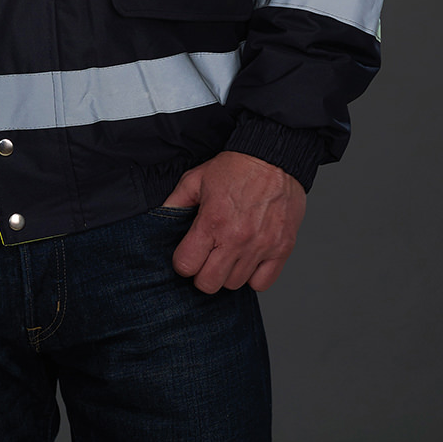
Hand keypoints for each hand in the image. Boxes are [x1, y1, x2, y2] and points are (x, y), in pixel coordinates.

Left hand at [162, 150, 306, 293]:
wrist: (273, 157)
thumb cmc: (236, 167)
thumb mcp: (196, 178)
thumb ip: (176, 202)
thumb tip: (161, 218)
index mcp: (212, 221)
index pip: (186, 265)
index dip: (183, 262)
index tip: (189, 254)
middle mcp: (236, 238)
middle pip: (209, 284)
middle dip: (202, 274)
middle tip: (207, 258)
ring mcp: (261, 246)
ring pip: (234, 284)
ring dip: (228, 273)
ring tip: (229, 253)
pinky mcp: (282, 248)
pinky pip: (262, 283)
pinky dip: (253, 276)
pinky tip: (249, 259)